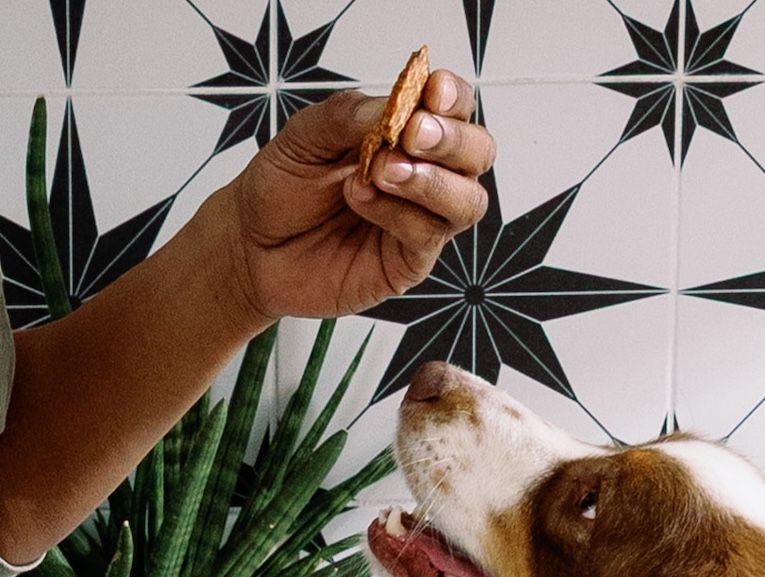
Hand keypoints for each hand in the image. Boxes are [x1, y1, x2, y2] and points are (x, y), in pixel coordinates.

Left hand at [222, 70, 495, 323]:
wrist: (253, 247)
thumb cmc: (282, 190)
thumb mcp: (305, 136)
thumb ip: (350, 116)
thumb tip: (394, 107)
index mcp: (405, 135)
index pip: (453, 109)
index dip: (452, 98)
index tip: (431, 91)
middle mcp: (424, 176)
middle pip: (478, 153)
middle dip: (452, 140)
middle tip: (410, 134)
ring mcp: (421, 221)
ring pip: (468, 201)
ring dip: (431, 182)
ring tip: (382, 171)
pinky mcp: (408, 262)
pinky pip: (428, 236)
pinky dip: (399, 214)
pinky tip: (362, 200)